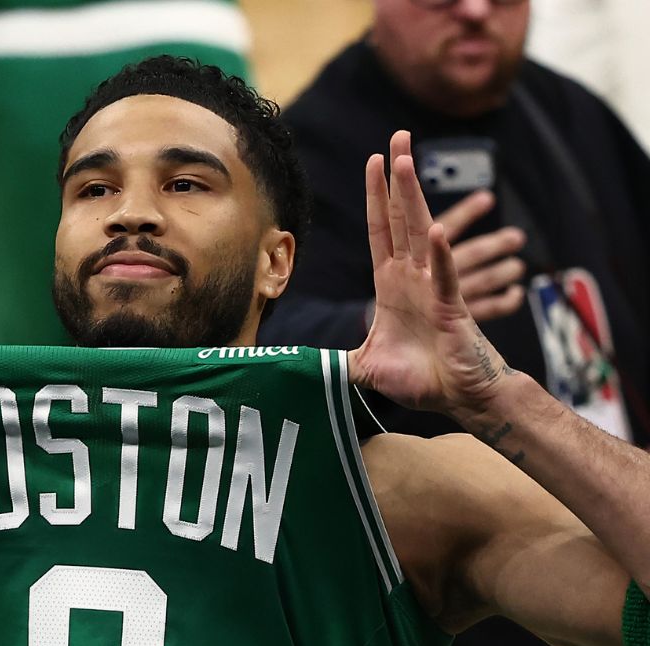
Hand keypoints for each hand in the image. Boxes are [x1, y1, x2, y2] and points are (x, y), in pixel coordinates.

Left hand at [351, 130, 515, 419]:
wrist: (459, 397)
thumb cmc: (420, 378)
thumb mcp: (364, 366)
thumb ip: (333, 362)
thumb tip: (297, 369)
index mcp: (391, 285)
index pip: (381, 230)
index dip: (376, 197)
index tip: (374, 160)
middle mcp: (412, 278)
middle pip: (402, 218)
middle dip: (397, 178)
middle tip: (399, 136)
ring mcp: (433, 288)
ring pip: (422, 234)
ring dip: (411, 198)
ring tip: (407, 161)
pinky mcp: (451, 309)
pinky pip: (445, 279)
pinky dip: (442, 258)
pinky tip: (439, 234)